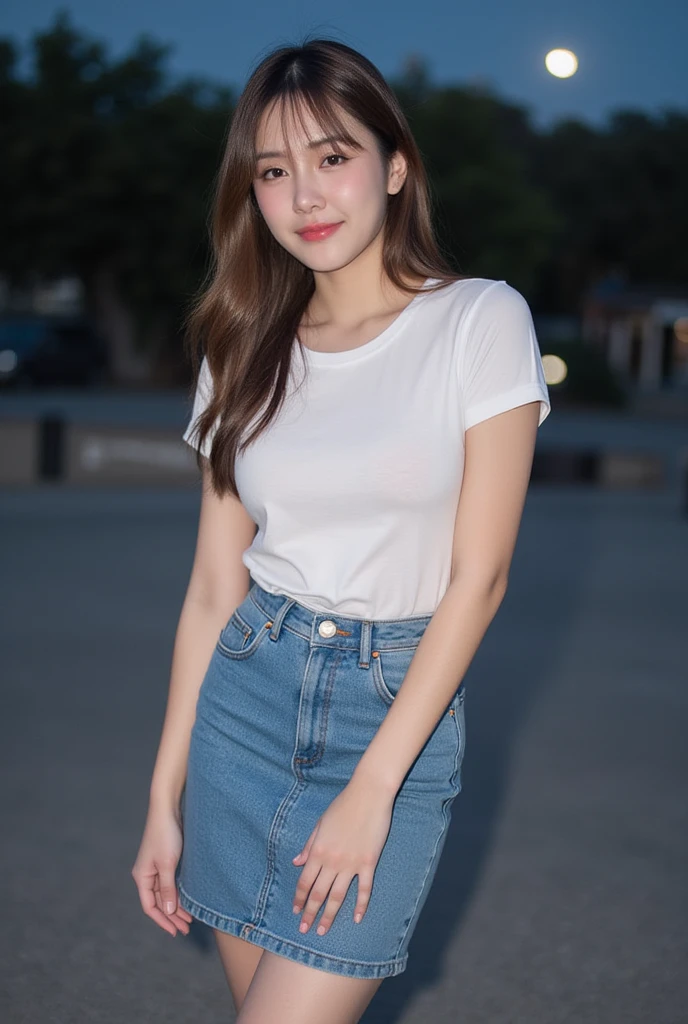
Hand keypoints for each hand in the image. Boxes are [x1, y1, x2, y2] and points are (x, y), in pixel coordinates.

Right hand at [131, 805, 193, 936]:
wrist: (168, 808)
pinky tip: (188, 900)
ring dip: (176, 906)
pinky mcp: (165, 860)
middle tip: (187, 928)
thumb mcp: (168, 864)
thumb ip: (168, 889)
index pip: (150, 906)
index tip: (175, 931)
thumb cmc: (166, 834)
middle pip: (158, 902)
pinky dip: (178, 893)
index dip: (162, 921)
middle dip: (172, 916)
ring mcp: (156, 867)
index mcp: (142, 876)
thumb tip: (169, 912)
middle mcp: (146, 874)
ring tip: (190, 919)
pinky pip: (170, 883)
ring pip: (165, 893)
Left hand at [291, 777, 394, 935]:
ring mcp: (351, 864)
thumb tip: (296, 862)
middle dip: (310, 913)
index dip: (299, 898)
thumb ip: (309, 845)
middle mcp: (332, 861)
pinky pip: (364, 889)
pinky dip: (360, 906)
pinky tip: (356, 919)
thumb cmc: (342, 805)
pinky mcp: (368, 863)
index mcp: (318, 851)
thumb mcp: (320, 823)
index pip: (304, 882)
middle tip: (304, 931)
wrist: (368, 795)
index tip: (296, 912)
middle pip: (318, 893)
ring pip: (338, 896)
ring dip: (329, 915)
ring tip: (323, 931)